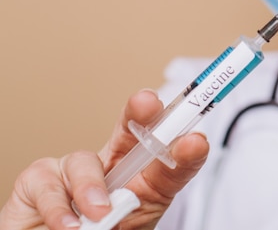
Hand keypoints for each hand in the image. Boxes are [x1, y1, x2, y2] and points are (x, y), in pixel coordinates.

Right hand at [0, 90, 208, 229]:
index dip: (179, 142)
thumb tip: (188, 150)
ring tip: (100, 216)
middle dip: (140, 114)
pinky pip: (49, 182)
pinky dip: (59, 206)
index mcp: (140, 177)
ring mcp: (73, 170)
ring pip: (84, 161)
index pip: (164, 152)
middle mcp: (110, 166)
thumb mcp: (140, 219)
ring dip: (92, 189)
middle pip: (129, 131)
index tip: (196, 141)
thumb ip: (159, 190)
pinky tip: (70, 225)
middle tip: (148, 103)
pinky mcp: (38, 180)